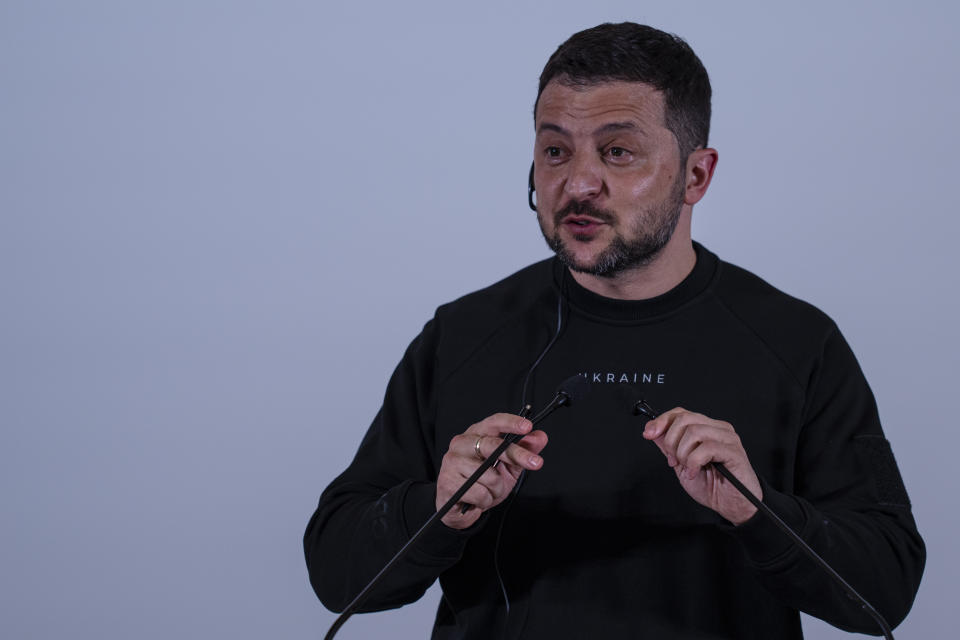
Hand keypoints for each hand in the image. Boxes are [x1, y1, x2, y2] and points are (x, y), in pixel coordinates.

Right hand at [437, 413, 547, 528]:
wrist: (458, 507)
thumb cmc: (482, 483)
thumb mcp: (508, 467)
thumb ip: (524, 451)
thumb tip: (540, 437)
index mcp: (477, 434)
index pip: (494, 422)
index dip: (511, 423)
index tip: (527, 427)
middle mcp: (462, 443)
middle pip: (493, 445)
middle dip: (518, 455)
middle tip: (536, 463)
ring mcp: (452, 461)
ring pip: (490, 475)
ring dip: (497, 489)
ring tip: (490, 491)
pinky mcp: (448, 481)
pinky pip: (480, 493)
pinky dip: (485, 500)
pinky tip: (477, 499)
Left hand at [642, 407, 760, 524]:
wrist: (732, 506)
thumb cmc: (712, 487)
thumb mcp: (682, 465)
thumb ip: (669, 447)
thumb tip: (653, 431)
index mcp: (707, 428)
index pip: (681, 413)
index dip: (662, 421)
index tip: (648, 433)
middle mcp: (718, 429)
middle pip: (685, 419)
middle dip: (671, 441)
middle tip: (674, 461)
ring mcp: (727, 438)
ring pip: (694, 432)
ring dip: (683, 453)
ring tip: (688, 468)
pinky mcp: (734, 451)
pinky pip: (706, 448)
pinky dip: (694, 462)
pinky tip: (695, 472)